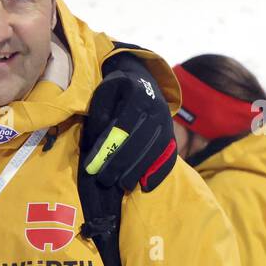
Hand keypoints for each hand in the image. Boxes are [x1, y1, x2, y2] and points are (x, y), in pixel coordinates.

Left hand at [83, 52, 177, 191]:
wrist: (143, 79)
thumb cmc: (118, 90)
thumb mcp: (104, 92)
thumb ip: (99, 113)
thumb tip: (96, 139)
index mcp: (138, 95)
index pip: (122, 126)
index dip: (108, 147)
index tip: (93, 165)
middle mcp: (157, 109)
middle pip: (139, 141)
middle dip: (120, 163)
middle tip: (104, 180)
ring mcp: (167, 123)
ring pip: (154, 150)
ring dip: (138, 170)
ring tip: (122, 185)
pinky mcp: (172, 134)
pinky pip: (169, 155)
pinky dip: (159, 172)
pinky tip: (147, 186)